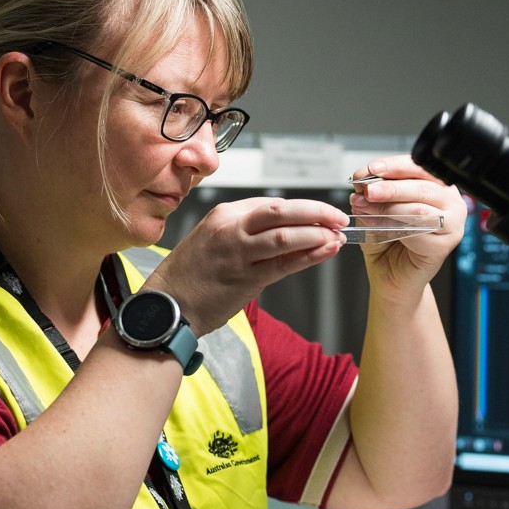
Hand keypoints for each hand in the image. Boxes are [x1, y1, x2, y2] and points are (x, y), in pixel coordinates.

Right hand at [149, 196, 346, 333]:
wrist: (169, 304)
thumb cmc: (191, 274)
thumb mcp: (214, 237)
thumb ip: (246, 229)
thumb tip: (286, 228)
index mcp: (224, 214)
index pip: (272, 203)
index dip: (303, 207)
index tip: (323, 212)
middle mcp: (231, 228)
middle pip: (282, 211)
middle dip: (317, 212)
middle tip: (340, 217)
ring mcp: (238, 253)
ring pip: (286, 236)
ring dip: (317, 234)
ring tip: (338, 235)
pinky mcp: (245, 278)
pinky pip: (284, 264)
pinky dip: (309, 256)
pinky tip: (326, 250)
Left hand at [347, 155, 467, 301]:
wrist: (392, 278)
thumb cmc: (388, 242)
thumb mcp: (377, 208)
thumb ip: (375, 193)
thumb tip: (364, 179)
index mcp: (438, 186)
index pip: (420, 167)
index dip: (394, 166)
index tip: (371, 169)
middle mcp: (450, 202)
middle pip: (422, 186)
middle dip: (390, 187)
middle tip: (367, 190)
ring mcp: (453, 224)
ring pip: (419, 208)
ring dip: (388, 207)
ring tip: (364, 207)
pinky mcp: (445, 245)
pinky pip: (419, 231)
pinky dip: (393, 226)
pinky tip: (376, 225)